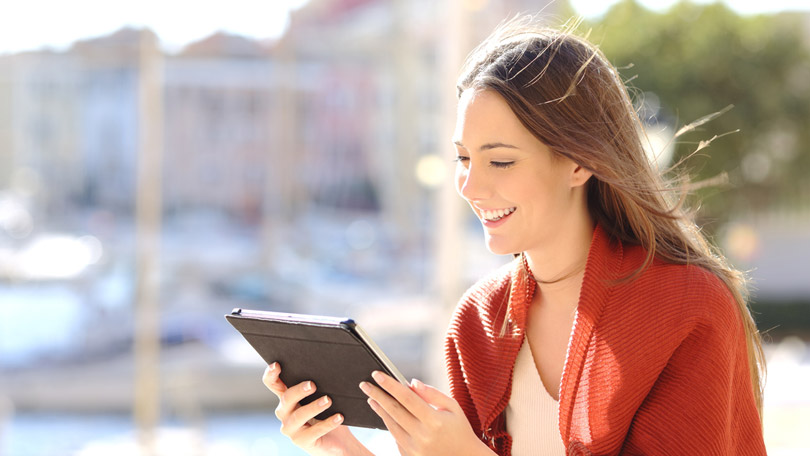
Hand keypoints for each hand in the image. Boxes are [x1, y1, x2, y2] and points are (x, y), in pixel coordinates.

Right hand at [262, 362, 372, 455]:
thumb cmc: (329, 413)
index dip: (271, 375)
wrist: (338, 440)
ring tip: (328, 400)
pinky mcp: (302, 441)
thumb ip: (318, 384)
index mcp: (287, 399)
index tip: (277, 365)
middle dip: (298, 390)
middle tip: (313, 385)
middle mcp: (285, 413)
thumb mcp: (322, 396)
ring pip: (298, 416)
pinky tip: (339, 417)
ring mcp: (292, 429)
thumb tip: (326, 366)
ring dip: (313, 407)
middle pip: (286, 399)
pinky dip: (327, 423)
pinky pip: (313, 432)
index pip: (273, 384)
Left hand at [359, 371, 493, 455]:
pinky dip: (389, 424)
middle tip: (364, 384)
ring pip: (391, 425)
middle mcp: (422, 436)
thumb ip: (432, 394)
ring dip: (379, 410)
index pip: (407, 398)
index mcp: (434, 421)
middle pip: (394, 411)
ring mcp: (415, 449)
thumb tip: (411, 382)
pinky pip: (395, 437)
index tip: (377, 374)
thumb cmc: (459, 429)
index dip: (390, 385)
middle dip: (377, 395)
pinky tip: (384, 414)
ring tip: (371, 398)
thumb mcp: (453, 407)